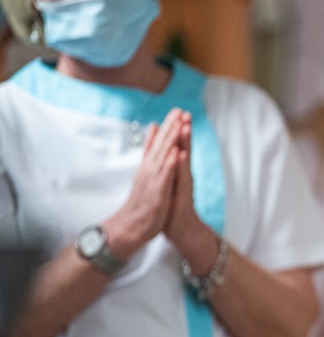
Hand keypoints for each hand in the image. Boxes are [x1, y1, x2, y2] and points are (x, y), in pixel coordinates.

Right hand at [105, 108, 182, 255]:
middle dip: (170, 128)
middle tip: (179, 110)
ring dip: (170, 141)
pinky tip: (176, 153)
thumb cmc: (142, 202)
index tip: (177, 110)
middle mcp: (149, 171)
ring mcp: (152, 182)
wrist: (131, 227)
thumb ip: (149, 155)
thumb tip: (151, 137)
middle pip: (160, 146)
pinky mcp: (156, 194)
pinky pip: (164, 177)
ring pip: (162, 157)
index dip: (168, 127)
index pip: (158, 143)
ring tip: (179, 125)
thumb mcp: (146, 177)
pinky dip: (170, 164)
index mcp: (149, 167)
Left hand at [163, 112, 207, 250]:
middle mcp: (184, 176)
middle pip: (184, 149)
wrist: (183, 232)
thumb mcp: (169, 185)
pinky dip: (181, 166)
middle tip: (185, 112)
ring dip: (186, 143)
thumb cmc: (175, 209)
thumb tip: (169, 154)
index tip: (177, 112)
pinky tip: (181, 154)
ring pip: (185, 161)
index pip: (178, 148)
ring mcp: (184, 186)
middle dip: (184, 131)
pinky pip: (182, 179)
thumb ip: (169, 169)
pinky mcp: (183, 196)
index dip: (177, 130)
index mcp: (178, 172)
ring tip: (185, 127)